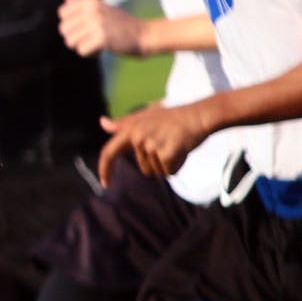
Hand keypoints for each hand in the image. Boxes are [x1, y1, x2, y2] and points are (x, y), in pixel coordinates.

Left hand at [59, 0, 141, 57]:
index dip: (71, 24)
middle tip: (92, 38)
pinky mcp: (102, 38)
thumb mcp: (103, 9)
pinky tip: (102, 50)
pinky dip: (90, 54)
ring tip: (97, 43)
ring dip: (83, 46)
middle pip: (64, 29)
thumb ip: (83, 3)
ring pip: (70, 42)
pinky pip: (81, 51)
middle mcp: (92, 9)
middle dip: (75, 38)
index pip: (62, 13)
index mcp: (90, 1)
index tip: (86, 26)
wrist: (144, 35)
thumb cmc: (121, 23)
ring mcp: (97, 23)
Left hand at [98, 104, 212, 184]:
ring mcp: (152, 146)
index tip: (105, 184)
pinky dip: (177, 165)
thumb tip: (102, 123)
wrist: (199, 116)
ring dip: (168, 164)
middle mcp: (138, 138)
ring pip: (157, 172)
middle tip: (168, 142)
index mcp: (130, 129)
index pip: (108, 152)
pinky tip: (182, 150)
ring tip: (175, 144)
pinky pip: (169, 172)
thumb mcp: (145, 116)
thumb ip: (123, 123)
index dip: (104, 169)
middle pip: (144, 168)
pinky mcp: (166, 154)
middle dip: (158, 161)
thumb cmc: (173, 118)